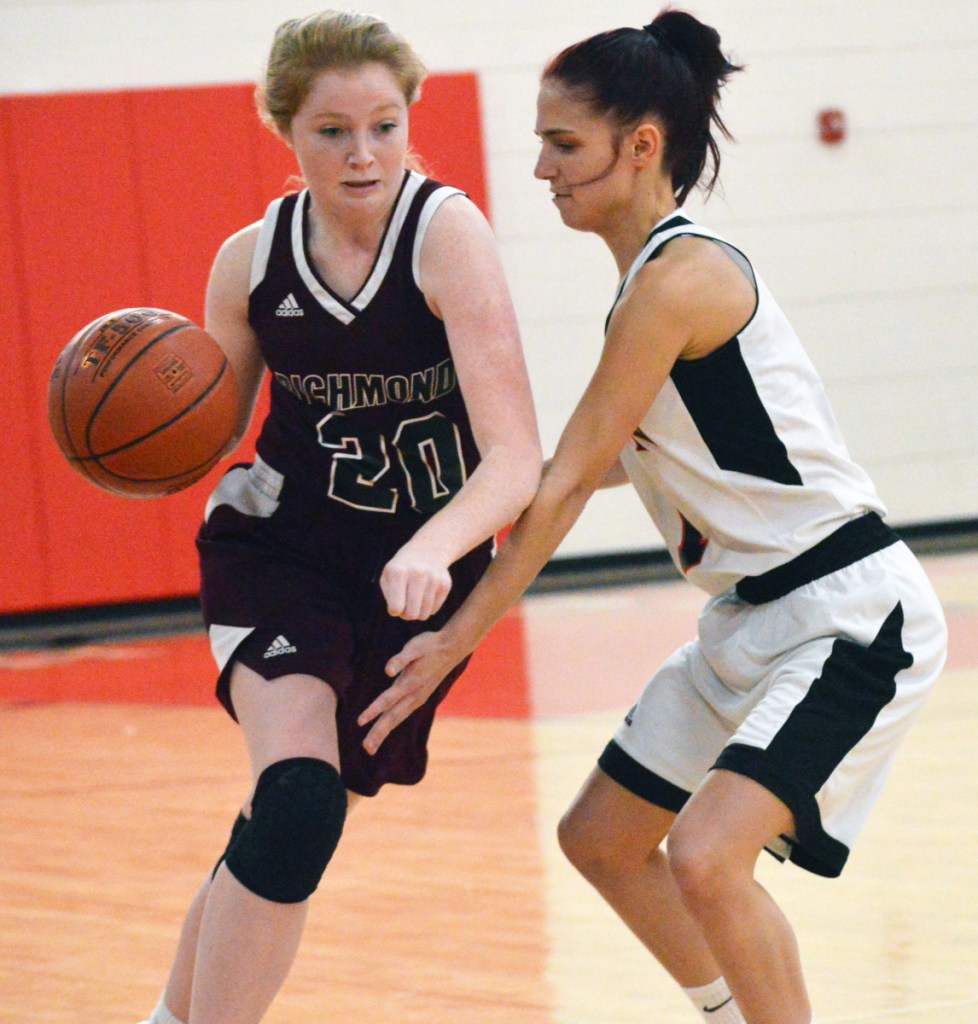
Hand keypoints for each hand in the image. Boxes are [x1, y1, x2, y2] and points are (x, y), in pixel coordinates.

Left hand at [358, 630, 460, 754]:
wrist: (452, 648)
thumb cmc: (429, 645)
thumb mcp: (415, 646)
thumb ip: (400, 659)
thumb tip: (387, 670)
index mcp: (410, 683)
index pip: (388, 700)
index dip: (373, 710)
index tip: (359, 722)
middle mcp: (414, 695)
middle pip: (393, 717)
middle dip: (378, 732)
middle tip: (366, 748)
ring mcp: (418, 698)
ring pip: (397, 719)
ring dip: (383, 733)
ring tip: (371, 747)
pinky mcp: (419, 698)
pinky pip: (402, 715)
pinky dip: (391, 724)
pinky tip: (385, 730)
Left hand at [380, 542, 452, 619]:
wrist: (427, 550)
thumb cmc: (402, 569)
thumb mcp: (388, 578)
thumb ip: (390, 598)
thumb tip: (403, 613)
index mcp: (398, 572)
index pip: (396, 608)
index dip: (394, 610)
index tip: (395, 603)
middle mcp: (417, 574)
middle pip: (411, 614)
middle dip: (406, 614)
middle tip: (405, 606)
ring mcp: (434, 579)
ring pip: (424, 615)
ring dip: (417, 612)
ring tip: (414, 600)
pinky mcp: (445, 585)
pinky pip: (433, 610)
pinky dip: (427, 607)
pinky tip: (425, 595)